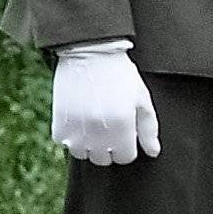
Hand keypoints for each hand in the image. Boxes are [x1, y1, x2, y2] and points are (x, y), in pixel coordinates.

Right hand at [50, 45, 160, 165]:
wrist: (90, 53)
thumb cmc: (120, 75)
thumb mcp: (141, 99)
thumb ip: (149, 128)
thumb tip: (153, 153)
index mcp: (123, 128)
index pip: (125, 157)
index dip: (127, 146)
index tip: (123, 131)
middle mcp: (99, 134)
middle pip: (103, 159)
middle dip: (108, 147)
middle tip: (107, 127)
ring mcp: (77, 130)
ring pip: (83, 154)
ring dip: (87, 144)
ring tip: (91, 125)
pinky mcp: (60, 123)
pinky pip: (64, 142)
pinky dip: (69, 135)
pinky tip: (77, 120)